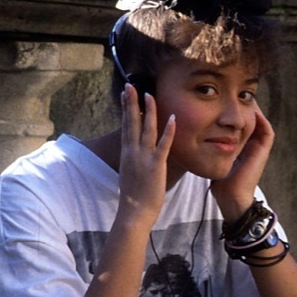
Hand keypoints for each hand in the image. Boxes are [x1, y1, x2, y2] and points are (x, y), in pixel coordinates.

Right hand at [116, 83, 175, 226]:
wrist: (134, 211)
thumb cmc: (134, 197)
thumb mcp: (130, 173)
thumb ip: (133, 161)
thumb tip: (135, 154)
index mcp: (127, 153)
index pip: (125, 126)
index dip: (125, 109)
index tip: (124, 94)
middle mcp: (132, 152)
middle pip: (131, 122)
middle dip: (131, 103)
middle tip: (130, 86)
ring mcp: (144, 157)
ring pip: (146, 129)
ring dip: (148, 111)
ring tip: (149, 94)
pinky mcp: (156, 165)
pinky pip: (163, 145)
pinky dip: (168, 131)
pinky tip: (172, 118)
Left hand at [211, 105, 274, 218]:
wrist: (230, 197)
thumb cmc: (219, 182)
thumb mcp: (210, 159)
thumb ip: (206, 148)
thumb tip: (189, 136)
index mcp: (240, 146)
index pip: (239, 123)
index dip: (234, 111)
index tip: (223, 100)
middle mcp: (251, 145)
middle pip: (250, 120)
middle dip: (243, 106)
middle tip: (234, 94)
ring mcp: (259, 148)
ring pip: (259, 122)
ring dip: (253, 109)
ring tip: (243, 97)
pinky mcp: (263, 151)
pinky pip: (266, 130)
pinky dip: (260, 118)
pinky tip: (251, 108)